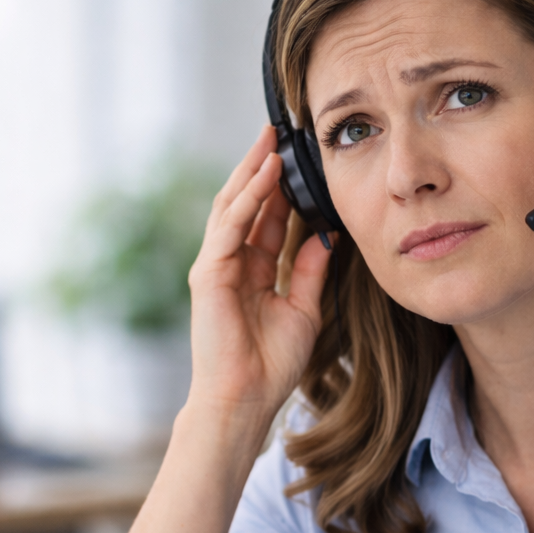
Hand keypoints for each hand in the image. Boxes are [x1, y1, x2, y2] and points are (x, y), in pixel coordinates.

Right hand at [185, 125, 331, 423]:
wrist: (245, 400)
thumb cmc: (271, 365)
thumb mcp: (303, 308)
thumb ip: (309, 269)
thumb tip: (325, 234)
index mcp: (251, 270)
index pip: (268, 218)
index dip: (284, 187)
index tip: (302, 157)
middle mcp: (230, 263)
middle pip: (246, 203)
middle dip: (262, 167)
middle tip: (281, 131)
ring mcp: (216, 266)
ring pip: (234, 206)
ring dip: (253, 171)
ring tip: (272, 140)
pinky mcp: (208, 274)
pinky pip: (230, 226)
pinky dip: (249, 198)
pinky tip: (267, 174)